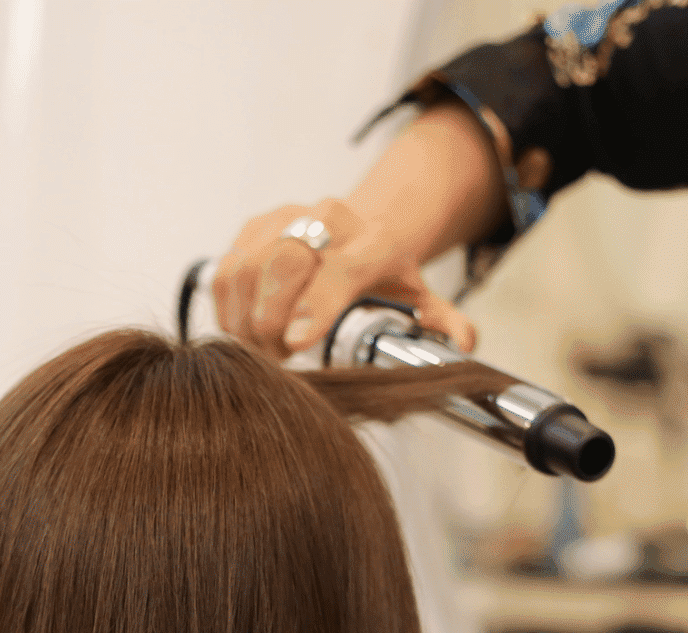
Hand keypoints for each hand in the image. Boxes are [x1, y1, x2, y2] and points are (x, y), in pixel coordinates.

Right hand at [211, 101, 505, 360]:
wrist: (358, 227)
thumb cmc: (383, 276)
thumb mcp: (419, 299)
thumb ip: (442, 325)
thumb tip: (463, 346)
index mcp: (374, 240)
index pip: (343, 267)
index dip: (317, 304)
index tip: (296, 344)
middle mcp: (328, 219)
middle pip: (284, 261)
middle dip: (271, 320)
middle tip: (278, 359)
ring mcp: (285, 218)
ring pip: (247, 269)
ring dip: (247, 321)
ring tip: (264, 351)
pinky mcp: (252, 228)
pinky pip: (225, 272)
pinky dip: (229, 311)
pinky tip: (246, 333)